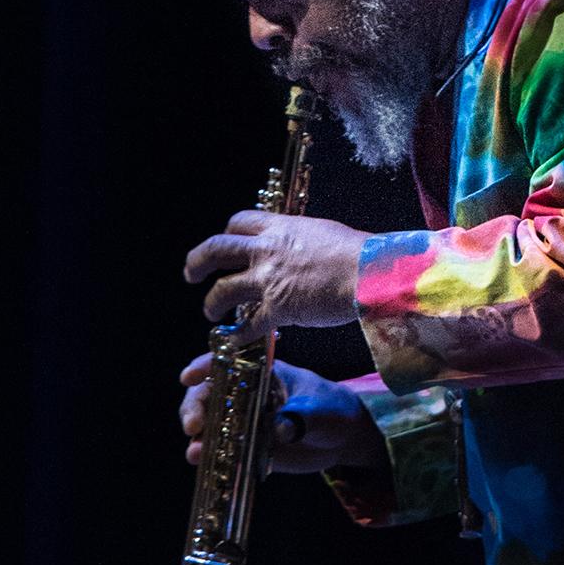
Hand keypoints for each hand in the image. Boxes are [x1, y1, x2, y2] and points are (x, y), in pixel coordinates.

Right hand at [180, 354, 383, 474]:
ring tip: (196, 451)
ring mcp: (242, 422)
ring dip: (198, 437)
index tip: (189, 377)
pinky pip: (221, 450)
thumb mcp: (320, 409)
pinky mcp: (245, 448)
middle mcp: (244, 395)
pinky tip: (202, 462)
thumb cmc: (332, 409)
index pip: (226, 363)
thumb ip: (300, 416)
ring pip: (209, 425)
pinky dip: (209, 456)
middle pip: (207, 395)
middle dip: (194, 408)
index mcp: (261, 374)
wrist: (344, 438)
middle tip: (193, 425)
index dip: (204, 367)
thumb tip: (281, 428)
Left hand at [184, 211, 367, 338]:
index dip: (228, 233)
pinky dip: (236, 336)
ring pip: (223, 290)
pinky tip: (231, 342)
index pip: (240, 222)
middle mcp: (267, 250)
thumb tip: (303, 249)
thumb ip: (303, 241)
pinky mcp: (278, 309)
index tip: (227, 243)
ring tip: (211, 311)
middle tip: (192, 273)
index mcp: (280, 227)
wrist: (371, 273)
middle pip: (216, 249)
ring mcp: (268, 280)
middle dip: (198, 262)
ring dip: (212, 303)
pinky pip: (248, 326)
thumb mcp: (324, 234)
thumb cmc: (359, 252)